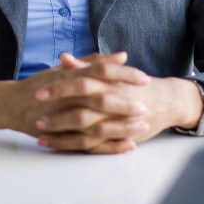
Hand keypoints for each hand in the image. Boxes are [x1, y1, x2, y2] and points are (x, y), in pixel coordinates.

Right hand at [0, 52, 151, 152]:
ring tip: (142, 127)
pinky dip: (108, 146)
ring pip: (95, 124)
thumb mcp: (64, 68)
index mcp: (69, 77)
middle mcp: (65, 97)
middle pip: (99, 99)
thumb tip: (122, 55)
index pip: (100, 72)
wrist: (11, 105)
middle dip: (125, 103)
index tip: (144, 78)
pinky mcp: (61, 136)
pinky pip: (87, 144)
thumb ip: (93, 62)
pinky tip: (127, 145)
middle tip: (146, 105)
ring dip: (120, 127)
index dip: (123, 75)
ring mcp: (62, 118)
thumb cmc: (41, 84)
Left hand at [36, 53, 203, 151]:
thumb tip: (64, 58)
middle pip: (81, 108)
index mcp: (110, 84)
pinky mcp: (116, 138)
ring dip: (60, 131)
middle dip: (57, 111)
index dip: (60, 87)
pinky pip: (90, 145)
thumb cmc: (136, 86)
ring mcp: (114, 123)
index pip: (82, 83)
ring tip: (39, 130)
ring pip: (84, 130)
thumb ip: (88, 66)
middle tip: (36, 111)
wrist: (167, 102)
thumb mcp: (113, 73)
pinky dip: (71, 145)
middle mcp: (112, 103)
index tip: (40, 88)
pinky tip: (51, 144)